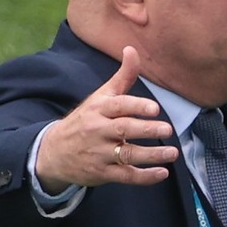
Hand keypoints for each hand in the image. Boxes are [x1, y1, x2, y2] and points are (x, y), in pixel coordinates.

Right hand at [35, 45, 178, 191]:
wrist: (53, 152)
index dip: (136, 106)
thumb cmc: (85, 120)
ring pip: (127, 155)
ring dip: (151, 155)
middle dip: (146, 129)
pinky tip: (162, 173)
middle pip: (123, 129)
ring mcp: (99, 153)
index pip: (118, 106)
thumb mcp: (100, 97)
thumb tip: (132, 49)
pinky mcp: (102, 173)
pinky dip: (144, 177)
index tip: (155, 109)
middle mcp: (97, 130)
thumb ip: (122, 77)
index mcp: (98, 109)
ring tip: (172, 153)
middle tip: (167, 129)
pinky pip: (125, 176)